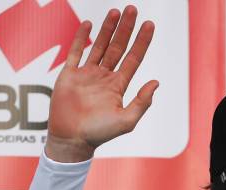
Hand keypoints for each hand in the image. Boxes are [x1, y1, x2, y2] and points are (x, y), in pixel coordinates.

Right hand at [46, 5, 157, 161]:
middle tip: (133, 9)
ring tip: (116, 11)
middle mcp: (104, 77)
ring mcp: (87, 74)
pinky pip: (76, 52)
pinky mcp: (69, 75)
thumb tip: (156, 82)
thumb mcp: (126, 120)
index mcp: (118, 86)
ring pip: (99, 46)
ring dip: (108, 29)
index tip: (149, 24)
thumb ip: (142, 102)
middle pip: (118, 47)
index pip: (133, 58)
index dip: (142, 42)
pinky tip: (89, 24)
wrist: (72, 140)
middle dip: (126, 29)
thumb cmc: (99, 134)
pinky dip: (82, 38)